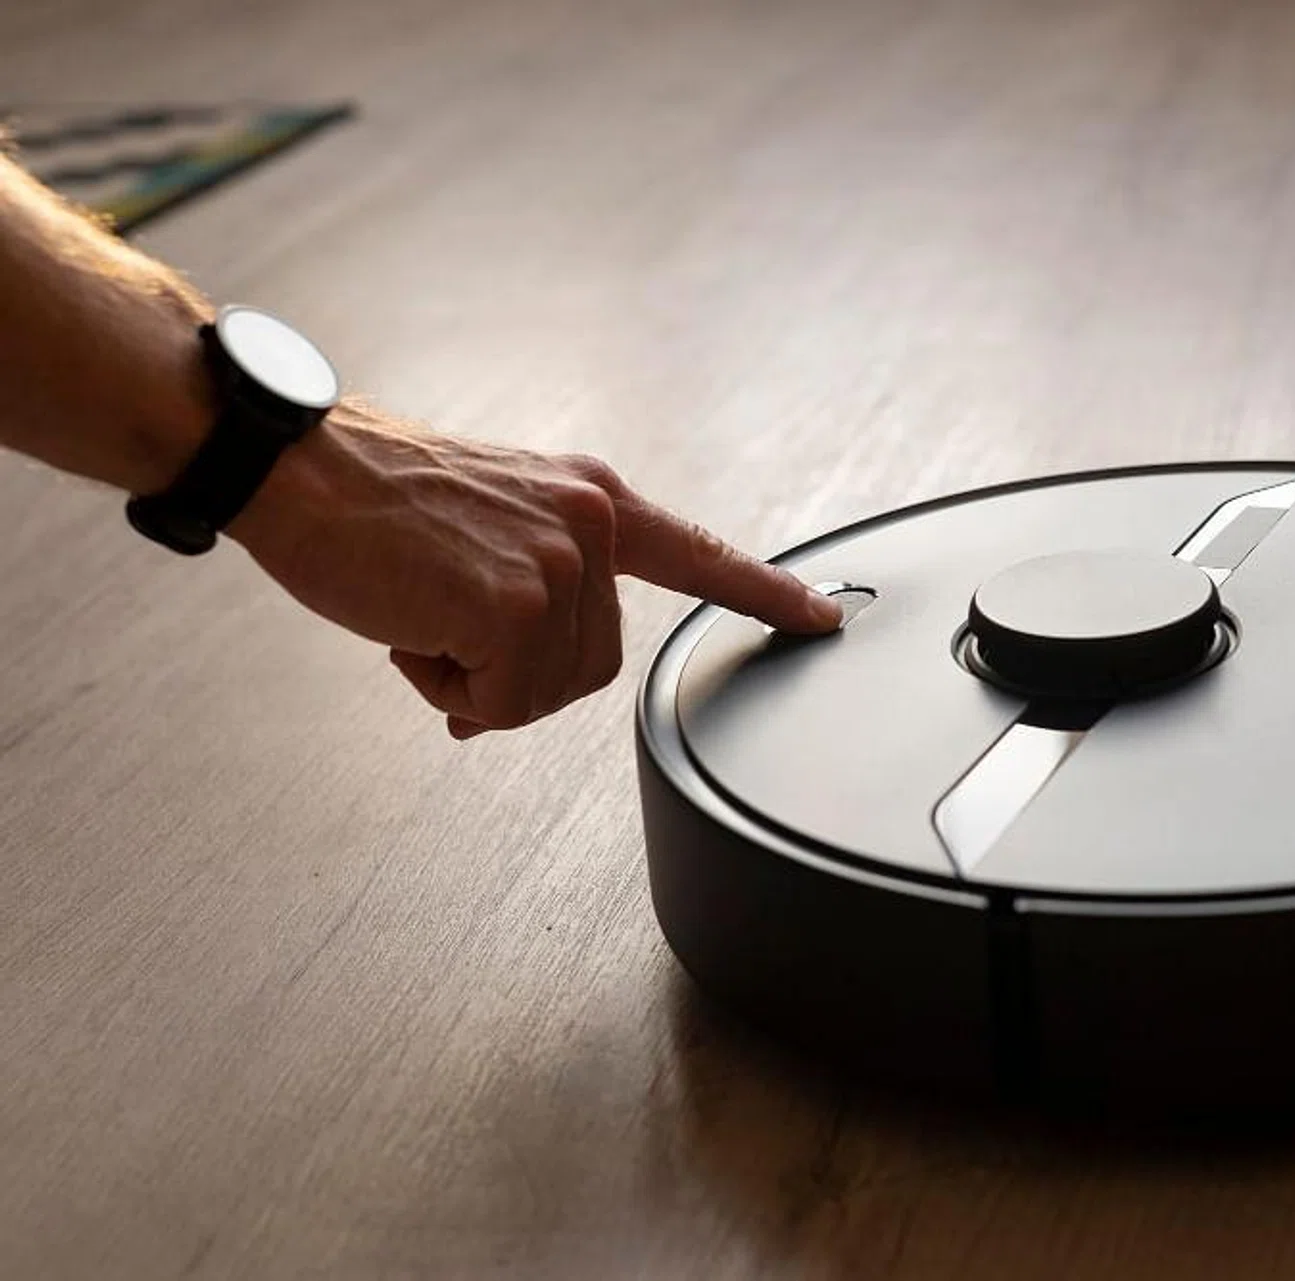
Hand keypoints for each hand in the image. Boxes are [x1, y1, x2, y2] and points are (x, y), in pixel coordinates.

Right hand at [228, 403, 841, 737]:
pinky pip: (496, 704)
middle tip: (445, 621)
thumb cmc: (378, 501)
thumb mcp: (491, 524)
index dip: (763, 594)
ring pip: (541, 694)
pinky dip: (445, 688)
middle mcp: (589, 524)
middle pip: (590, 668)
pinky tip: (410, 628)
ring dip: (471, 679)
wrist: (300, 470)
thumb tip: (510, 698)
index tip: (821, 617)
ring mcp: (559, 564)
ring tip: (422, 611)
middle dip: (513, 672)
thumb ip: (536, 592)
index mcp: (590, 498)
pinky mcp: (515, 605)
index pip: (696, 553)